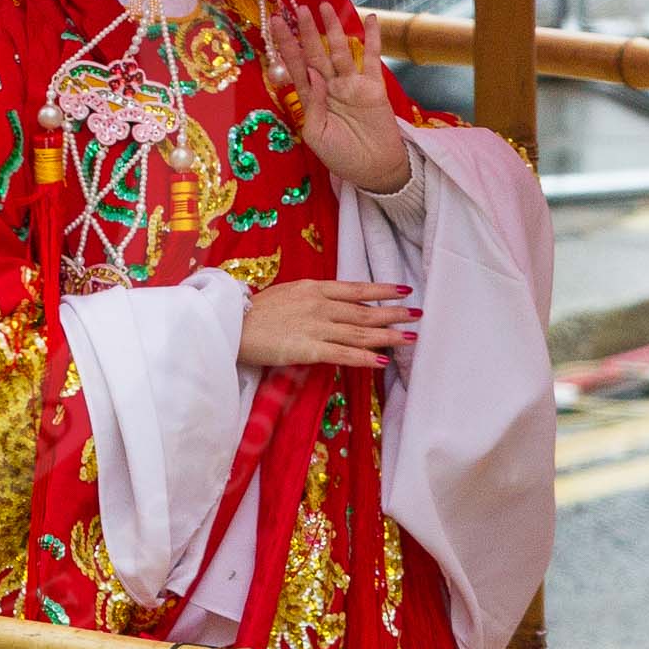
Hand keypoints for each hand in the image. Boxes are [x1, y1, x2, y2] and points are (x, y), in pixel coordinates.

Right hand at [239, 279, 418, 368]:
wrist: (231, 326)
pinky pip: (344, 353)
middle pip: (364, 310)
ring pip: (360, 332)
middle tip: (417, 315)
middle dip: (394, 313)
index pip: (355, 288)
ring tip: (410, 337)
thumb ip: (311, 299)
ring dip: (388, 335)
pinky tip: (382, 360)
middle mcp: (319, 305)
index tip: (404, 289)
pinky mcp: (309, 349)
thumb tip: (335, 305)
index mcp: (313, 288)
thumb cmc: (254, 312)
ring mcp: (316, 327)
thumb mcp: (286, 294)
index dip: (382, 289)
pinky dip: (365, 357)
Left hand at [267, 4, 411, 193]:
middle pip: (315, 53)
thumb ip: (312, 104)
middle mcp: (329, 86)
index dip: (286, 45)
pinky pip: (371, 58)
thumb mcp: (316, 135)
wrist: (373, 169)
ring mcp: (351, 84)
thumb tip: (312, 75)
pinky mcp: (373, 87)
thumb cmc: (340, 156)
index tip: (276, 23)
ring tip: (325, 6)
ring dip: (333, 29)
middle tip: (298, 8)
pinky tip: (370, 19)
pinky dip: (372, 39)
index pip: (296, 66)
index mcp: (311, 98)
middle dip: (306, 31)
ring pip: (340, 51)